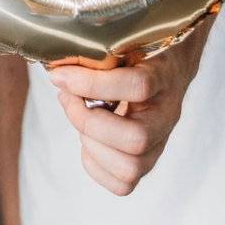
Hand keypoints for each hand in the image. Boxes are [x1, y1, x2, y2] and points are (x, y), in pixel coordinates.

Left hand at [47, 40, 201, 194]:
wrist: (170, 67)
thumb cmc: (137, 52)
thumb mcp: (123, 40)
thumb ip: (96, 50)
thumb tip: (54, 66)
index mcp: (164, 77)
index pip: (139, 86)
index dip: (92, 83)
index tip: (60, 75)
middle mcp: (167, 115)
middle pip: (134, 139)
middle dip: (87, 121)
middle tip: (68, 99)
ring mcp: (160, 142)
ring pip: (130, 167)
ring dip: (91, 144)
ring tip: (79, 117)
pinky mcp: (148, 160)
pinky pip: (123, 183)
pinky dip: (94, 164)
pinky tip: (88, 138)